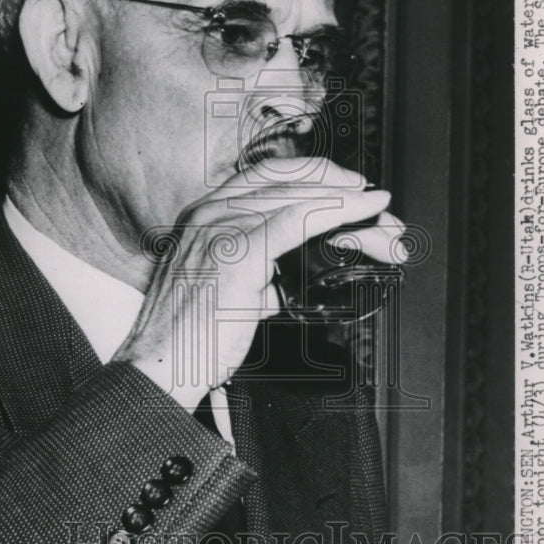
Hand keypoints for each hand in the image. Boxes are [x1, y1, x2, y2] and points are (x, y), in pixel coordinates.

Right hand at [112, 158, 404, 410]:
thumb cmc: (188, 338)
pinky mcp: (237, 251)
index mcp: (205, 213)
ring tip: (385, 221)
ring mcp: (221, 227)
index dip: (316, 176)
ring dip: (350, 208)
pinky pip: (297, 219)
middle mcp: (210, 211)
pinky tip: (361, 211)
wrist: (159, 367)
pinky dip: (336, 211)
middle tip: (381, 211)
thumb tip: (288, 273)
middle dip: (343, 192)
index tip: (351, 190)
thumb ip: (255, 272)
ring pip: (300, 198)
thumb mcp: (225, 290)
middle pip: (291, 182)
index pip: (269, 175)